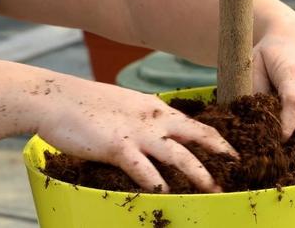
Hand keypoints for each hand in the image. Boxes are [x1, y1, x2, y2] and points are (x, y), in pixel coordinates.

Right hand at [35, 77, 237, 192]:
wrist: (56, 98)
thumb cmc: (90, 104)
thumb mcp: (128, 105)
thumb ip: (148, 118)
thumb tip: (162, 132)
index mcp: (158, 109)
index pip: (197, 124)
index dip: (219, 139)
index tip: (234, 153)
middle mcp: (155, 119)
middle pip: (198, 136)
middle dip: (221, 154)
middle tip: (238, 169)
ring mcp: (138, 133)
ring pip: (179, 155)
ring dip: (199, 174)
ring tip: (214, 190)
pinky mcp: (117, 147)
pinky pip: (143, 169)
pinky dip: (157, 183)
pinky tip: (166, 196)